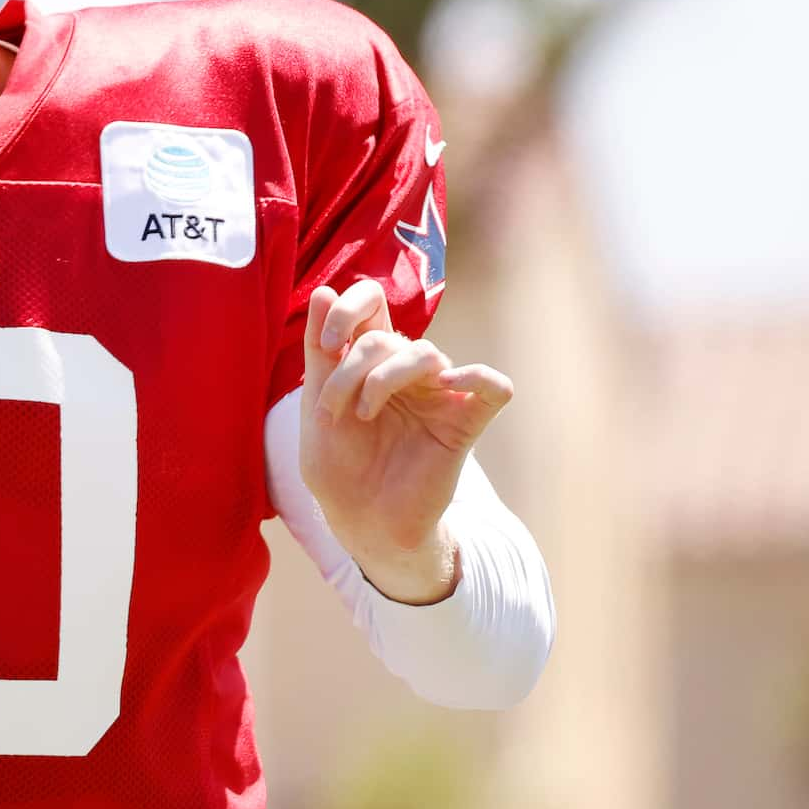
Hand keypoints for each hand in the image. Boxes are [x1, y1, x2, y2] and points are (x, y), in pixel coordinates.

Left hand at [297, 278, 514, 603]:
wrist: (359, 519)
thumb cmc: (337, 466)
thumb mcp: (315, 405)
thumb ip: (320, 351)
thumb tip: (324, 289)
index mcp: (368, 359)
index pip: (371, 301)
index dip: (350, 306)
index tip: (327, 344)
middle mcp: (406, 370)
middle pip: (389, 336)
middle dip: (351, 369)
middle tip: (334, 409)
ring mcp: (438, 394)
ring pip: (428, 353)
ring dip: (385, 379)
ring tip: (364, 414)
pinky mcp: (464, 422)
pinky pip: (493, 386)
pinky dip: (476, 377)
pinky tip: (447, 386)